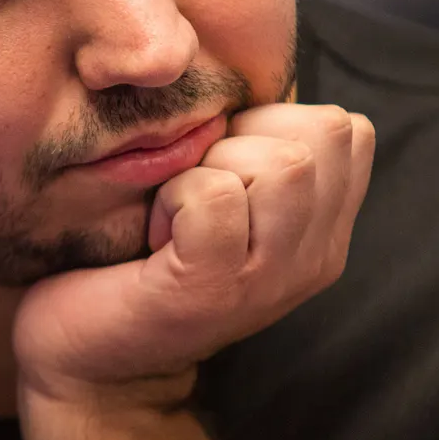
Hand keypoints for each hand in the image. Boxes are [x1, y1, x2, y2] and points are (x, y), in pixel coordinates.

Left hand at [12, 103, 375, 409]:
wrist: (90, 362)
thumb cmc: (141, 259)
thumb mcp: (223, 197)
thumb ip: (257, 149)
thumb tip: (253, 76)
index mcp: (324, 231)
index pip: (348, 128)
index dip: (276, 122)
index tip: (224, 166)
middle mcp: (314, 258)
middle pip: (323, 134)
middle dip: (248, 137)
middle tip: (196, 189)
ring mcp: (269, 279)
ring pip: (281, 162)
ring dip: (211, 165)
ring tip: (177, 213)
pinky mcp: (213, 289)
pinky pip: (213, 196)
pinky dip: (173, 196)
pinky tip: (155, 235)